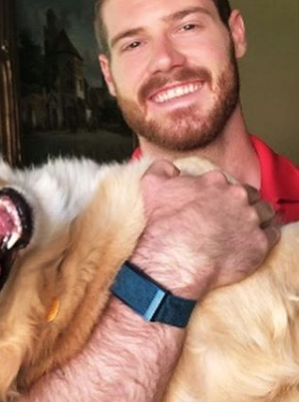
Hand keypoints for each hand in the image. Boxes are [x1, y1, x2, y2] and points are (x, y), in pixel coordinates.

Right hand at [130, 160, 279, 299]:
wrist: (176, 256)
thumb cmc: (164, 222)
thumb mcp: (152, 185)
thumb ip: (161, 168)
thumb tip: (171, 168)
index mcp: (215, 182)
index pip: (226, 182)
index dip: (222, 193)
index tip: (216, 203)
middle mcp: (236, 196)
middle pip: (249, 195)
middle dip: (243, 203)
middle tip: (232, 217)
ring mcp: (250, 219)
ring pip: (264, 212)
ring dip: (257, 218)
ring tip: (245, 229)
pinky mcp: (259, 243)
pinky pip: (272, 235)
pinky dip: (265, 237)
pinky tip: (252, 242)